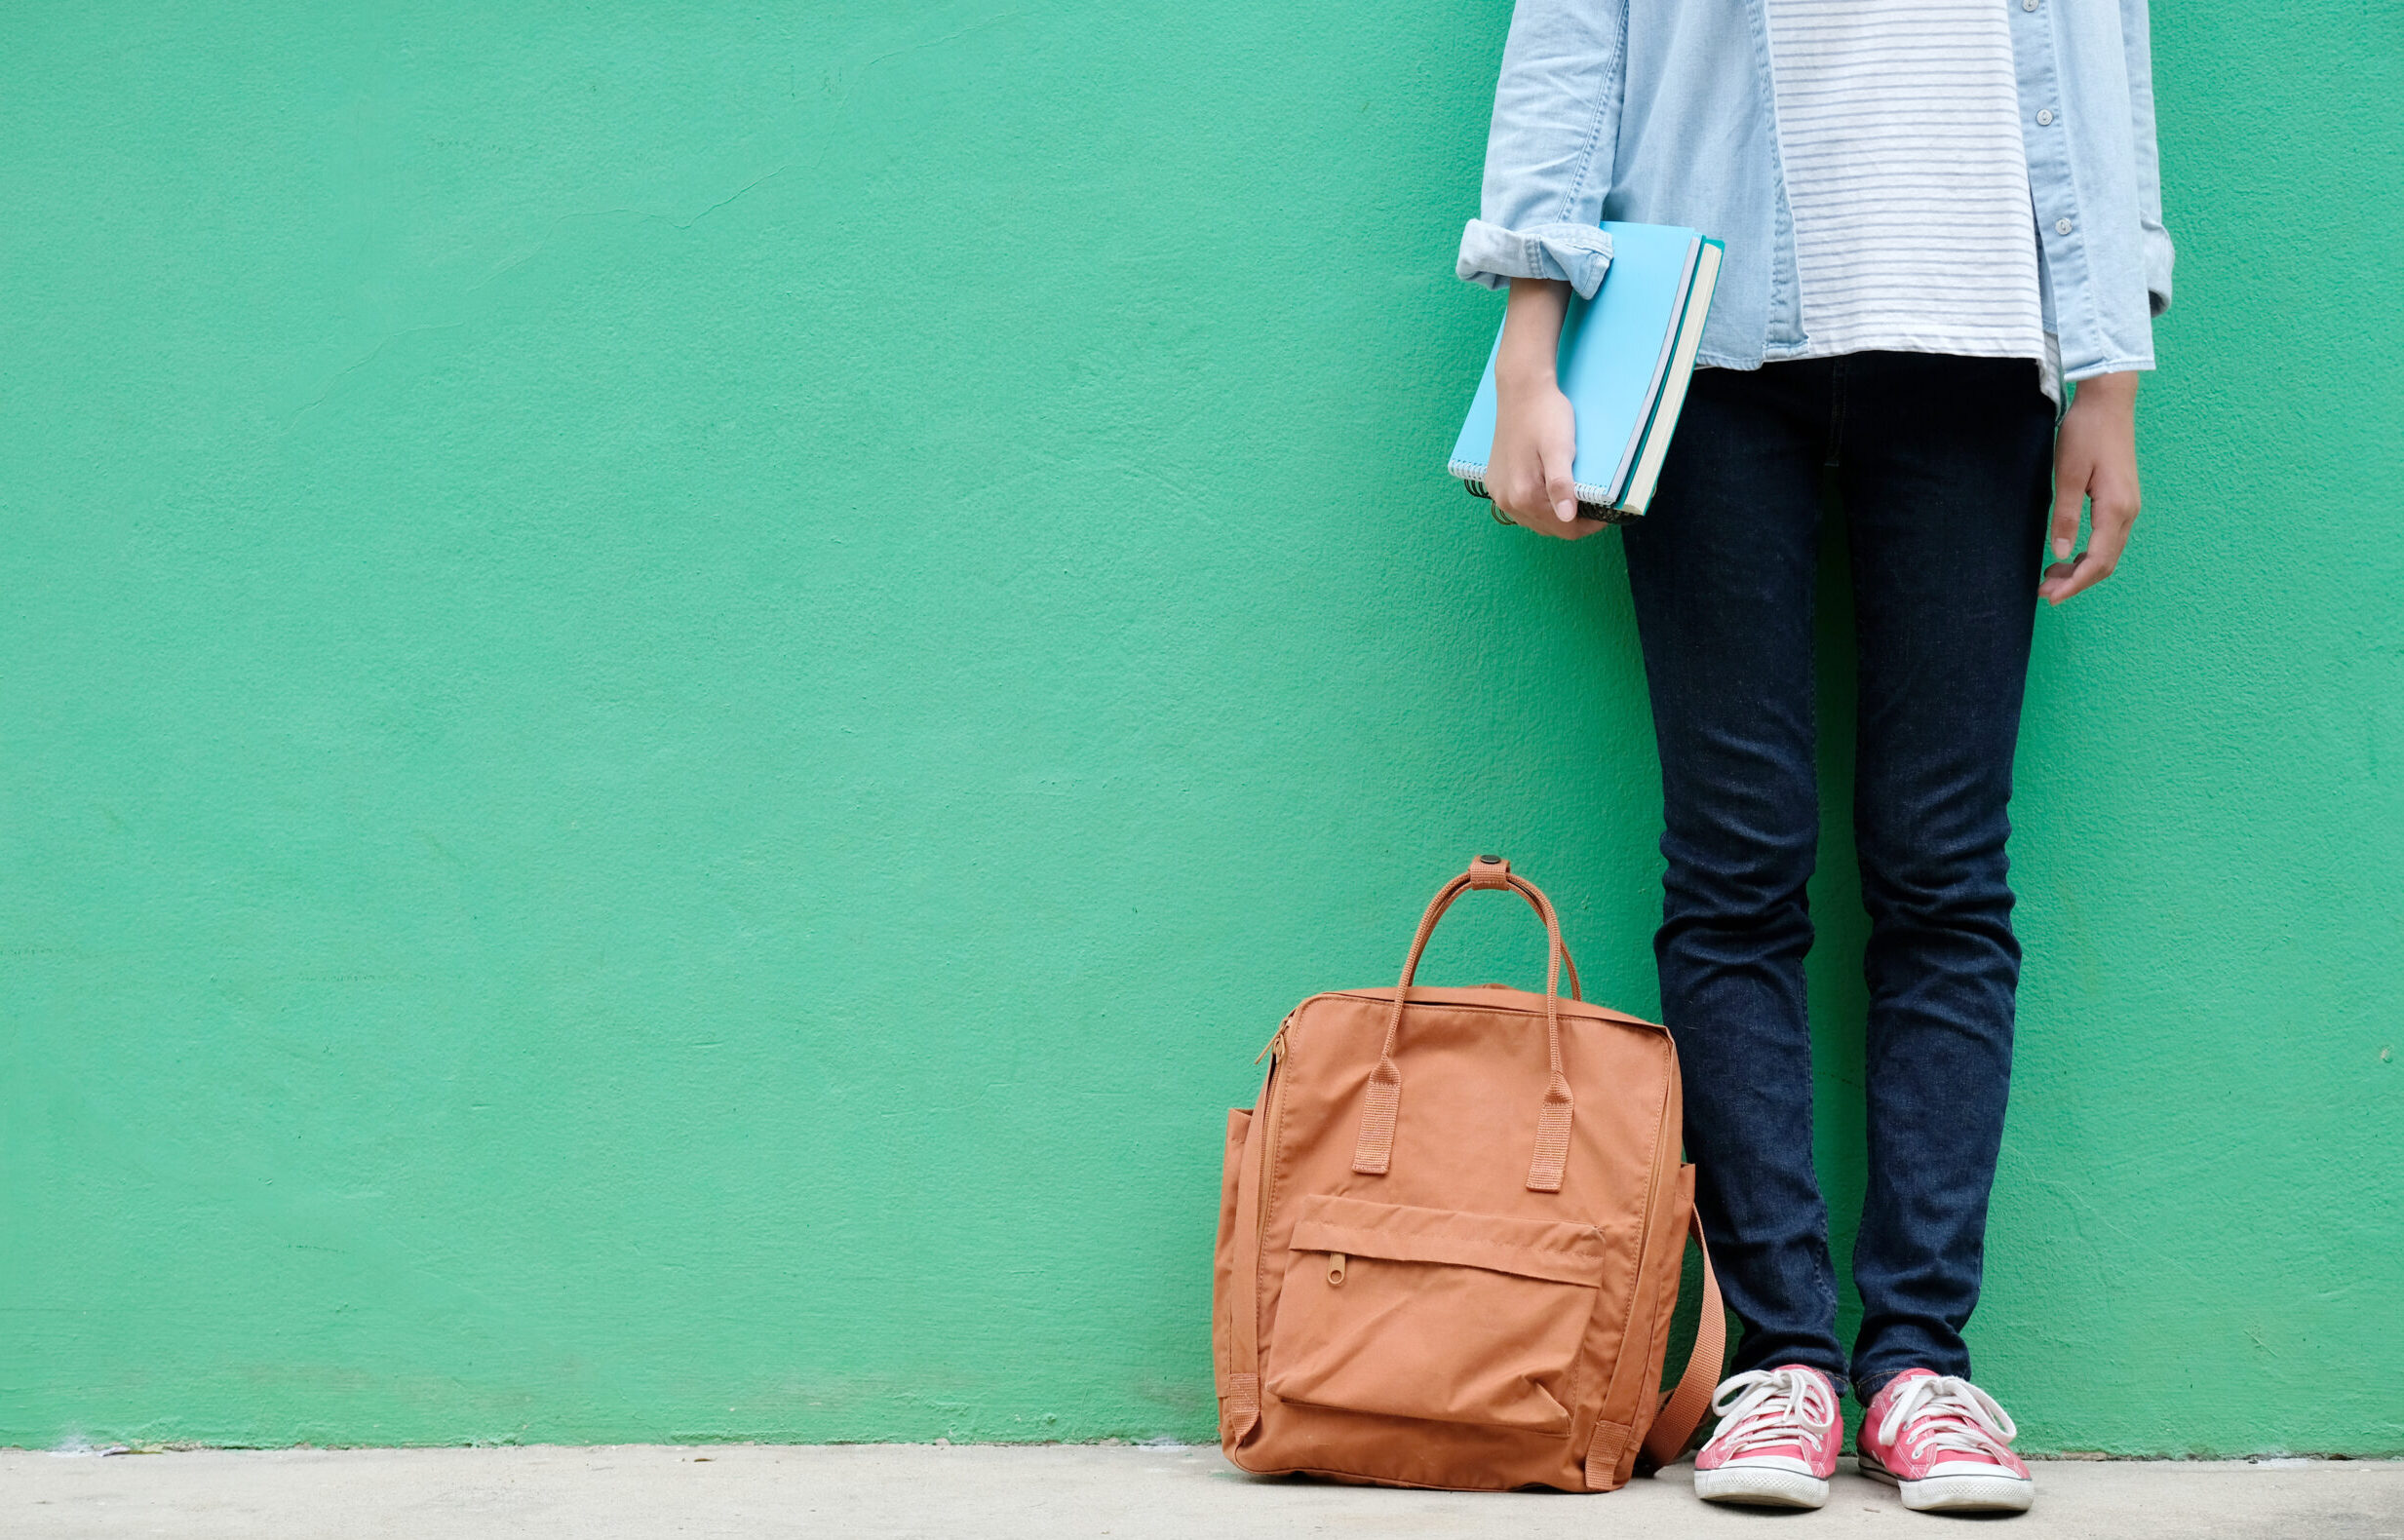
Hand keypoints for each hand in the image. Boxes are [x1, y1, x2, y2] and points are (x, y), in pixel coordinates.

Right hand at [1487, 279, 1605, 539]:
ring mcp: (1498, 493)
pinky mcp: (1495, 483)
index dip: (1590, 525)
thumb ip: (1561, 485)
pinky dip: (1539, 506)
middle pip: (1549, 527)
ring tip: (1575, 496)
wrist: (1521, 390)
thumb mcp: (1560, 449)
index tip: (1607, 512)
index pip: (1564, 529)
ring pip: (1534, 520)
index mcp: (1523, 495)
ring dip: (1555, 515)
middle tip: (1594, 502)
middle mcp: (1507, 500)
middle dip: (1573, 521)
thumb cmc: (1544, 416)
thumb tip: (1567, 517)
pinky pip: (1520, 507)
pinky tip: (1550, 490)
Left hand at [2041, 371, 2140, 604]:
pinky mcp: (2122, 499)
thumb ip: (2065, 515)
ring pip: (2108, 552)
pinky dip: (2088, 553)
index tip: (2049, 597)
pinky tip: (2066, 554)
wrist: (2108, 401)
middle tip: (2043, 591)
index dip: (2074, 584)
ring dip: (2081, 569)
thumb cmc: (2086, 432)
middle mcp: (2128, 512)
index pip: (2097, 561)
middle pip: (2105, 563)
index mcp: (2115, 509)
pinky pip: (2108, 538)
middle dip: (2075, 582)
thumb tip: (2058, 552)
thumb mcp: (2068, 474)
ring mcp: (2128, 506)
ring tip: (2050, 576)